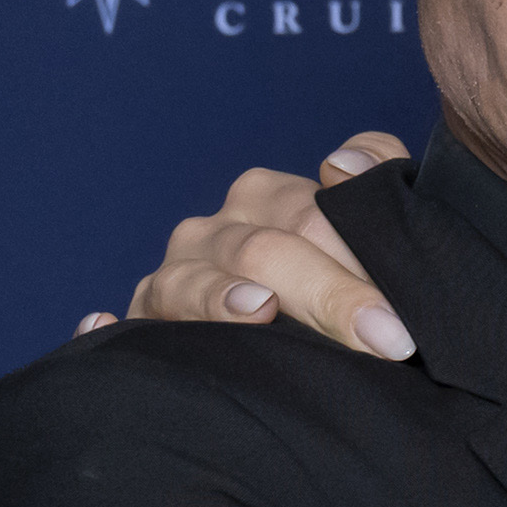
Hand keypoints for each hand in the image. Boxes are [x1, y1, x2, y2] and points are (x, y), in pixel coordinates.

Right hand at [76, 133, 418, 354]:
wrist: (287, 338)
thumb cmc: (334, 285)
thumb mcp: (363, 234)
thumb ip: (377, 181)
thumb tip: (341, 165)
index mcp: (268, 200)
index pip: (312, 210)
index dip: (359, 253)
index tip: (402, 317)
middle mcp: (217, 230)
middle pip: (268, 249)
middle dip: (329, 295)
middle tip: (386, 342)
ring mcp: (177, 274)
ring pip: (197, 280)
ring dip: (223, 298)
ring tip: (261, 310)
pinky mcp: (144, 319)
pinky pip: (126, 318)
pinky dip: (112, 322)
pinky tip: (104, 321)